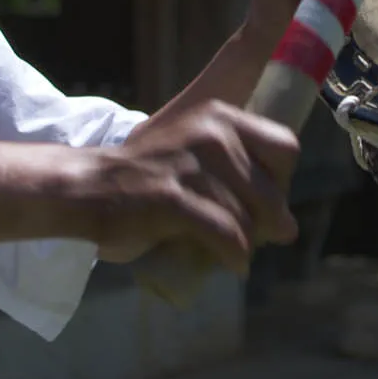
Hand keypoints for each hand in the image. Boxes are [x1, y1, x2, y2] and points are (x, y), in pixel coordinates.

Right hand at [79, 100, 300, 271]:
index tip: (263, 199)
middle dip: (268, 222)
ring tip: (233, 251)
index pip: (285, 147)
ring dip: (247, 244)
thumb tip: (288, 225)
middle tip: (251, 236)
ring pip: (250, 220)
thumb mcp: (195, 148)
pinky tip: (231, 264)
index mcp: (220, 114)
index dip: (281, 181)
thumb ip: (239, 169)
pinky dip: (234, 257)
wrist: (89, 187)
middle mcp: (211, 132)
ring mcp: (191, 165)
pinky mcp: (173, 199)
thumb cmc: (148, 175)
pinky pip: (227, 236)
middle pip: (273, 192)